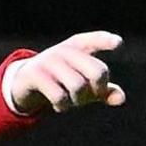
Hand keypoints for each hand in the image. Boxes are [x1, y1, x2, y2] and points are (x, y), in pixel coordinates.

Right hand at [5, 31, 125, 116]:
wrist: (24, 82)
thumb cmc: (62, 81)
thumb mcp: (84, 84)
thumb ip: (104, 90)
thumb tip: (120, 99)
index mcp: (79, 46)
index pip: (95, 40)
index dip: (106, 41)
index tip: (118, 44)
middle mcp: (65, 50)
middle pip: (97, 71)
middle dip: (98, 90)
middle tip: (90, 96)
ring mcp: (49, 60)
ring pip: (78, 86)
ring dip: (78, 101)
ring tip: (72, 102)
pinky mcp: (35, 74)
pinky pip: (58, 95)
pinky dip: (63, 106)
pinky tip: (59, 106)